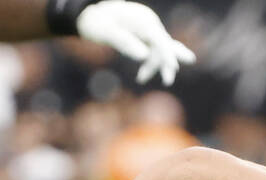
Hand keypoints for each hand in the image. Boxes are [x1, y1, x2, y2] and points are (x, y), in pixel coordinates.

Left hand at [76, 1, 195, 85]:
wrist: (93, 13)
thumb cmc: (97, 21)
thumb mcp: (107, 32)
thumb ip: (125, 42)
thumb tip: (144, 56)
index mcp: (142, 20)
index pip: (160, 39)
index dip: (167, 54)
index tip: (173, 67)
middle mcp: (149, 23)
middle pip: (164, 44)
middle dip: (167, 61)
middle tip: (168, 81)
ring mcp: (147, 29)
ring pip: (159, 50)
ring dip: (153, 66)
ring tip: (140, 79)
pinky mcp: (143, 35)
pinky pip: (153, 50)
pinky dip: (149, 63)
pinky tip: (140, 77)